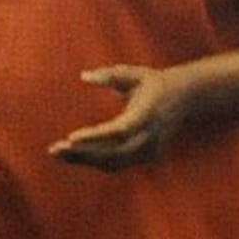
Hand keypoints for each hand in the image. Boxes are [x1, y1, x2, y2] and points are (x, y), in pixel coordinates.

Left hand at [53, 62, 199, 169]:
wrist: (185, 97)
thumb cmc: (154, 82)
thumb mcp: (134, 74)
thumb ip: (110, 75)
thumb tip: (85, 76)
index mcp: (147, 114)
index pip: (119, 130)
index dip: (96, 136)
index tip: (71, 138)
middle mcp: (150, 136)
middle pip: (113, 153)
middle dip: (82, 154)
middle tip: (53, 149)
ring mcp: (151, 149)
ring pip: (114, 163)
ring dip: (85, 160)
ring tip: (58, 154)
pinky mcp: (148, 156)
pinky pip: (118, 164)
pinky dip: (96, 162)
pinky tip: (75, 156)